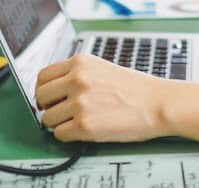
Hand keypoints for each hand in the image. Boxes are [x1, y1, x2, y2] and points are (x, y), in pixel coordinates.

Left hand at [35, 53, 168, 142]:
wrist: (158, 103)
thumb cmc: (137, 89)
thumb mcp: (103, 68)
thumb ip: (78, 75)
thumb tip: (55, 91)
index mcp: (81, 63)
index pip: (43, 76)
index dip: (44, 89)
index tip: (49, 97)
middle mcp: (77, 80)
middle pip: (40, 96)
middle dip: (48, 106)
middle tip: (59, 111)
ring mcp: (80, 103)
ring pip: (47, 118)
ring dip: (59, 123)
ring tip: (77, 121)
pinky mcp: (84, 125)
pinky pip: (59, 134)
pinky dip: (68, 135)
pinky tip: (83, 130)